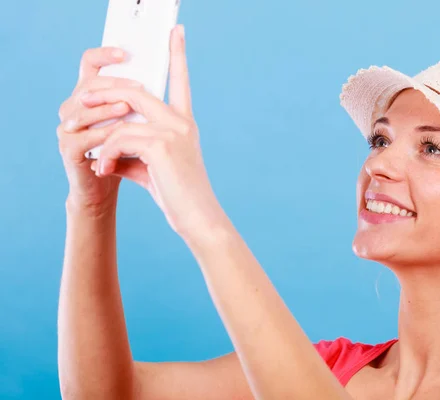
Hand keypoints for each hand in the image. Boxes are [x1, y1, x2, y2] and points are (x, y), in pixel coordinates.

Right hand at [57, 46, 142, 214]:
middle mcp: (74, 106)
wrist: (106, 190)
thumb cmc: (125, 154)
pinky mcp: (68, 148)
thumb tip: (169, 76)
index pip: (91, 64)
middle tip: (139, 86)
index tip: (126, 52)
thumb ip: (144, 105)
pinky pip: (84, 137)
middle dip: (116, 85)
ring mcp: (68, 126)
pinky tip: (117, 136)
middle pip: (90, 84)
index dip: (105, 54)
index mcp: (92, 96)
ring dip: (108, 109)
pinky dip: (103, 135)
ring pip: (85, 110)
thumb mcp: (138, 126)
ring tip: (127, 109)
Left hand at [84, 25, 223, 236]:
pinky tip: (104, 170)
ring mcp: (173, 131)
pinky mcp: (162, 145)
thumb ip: (132, 149)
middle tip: (81, 99)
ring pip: (124, 115)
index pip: (181, 80)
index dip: (178, 54)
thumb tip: (104, 144)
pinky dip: (107, 154)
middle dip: (103, 93)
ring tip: (95, 159)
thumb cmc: (177, 195)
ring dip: (101, 134)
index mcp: (184, 123)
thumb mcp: (152, 167)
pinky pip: (121, 138)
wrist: (197, 218)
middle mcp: (181, 122)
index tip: (177, 31)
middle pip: (136, 90)